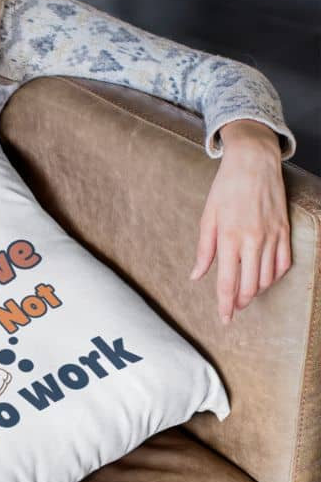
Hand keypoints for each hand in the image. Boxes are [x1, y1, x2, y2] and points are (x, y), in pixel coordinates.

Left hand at [191, 125, 291, 322]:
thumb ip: (204, 250)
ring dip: (257, 291)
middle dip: (241, 303)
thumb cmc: (226, 188)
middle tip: (234, 308)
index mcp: (228, 238)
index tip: (224, 319)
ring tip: (247, 292)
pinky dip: (274, 276)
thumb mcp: (207, 217)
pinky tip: (265, 277)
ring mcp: (271, 236)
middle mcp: (252, 240)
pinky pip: (283, 263)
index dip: (225, 305)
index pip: (227, 283)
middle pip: (249, 286)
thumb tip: (197, 276)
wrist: (253, 162)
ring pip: (267, 278)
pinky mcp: (284, 231)